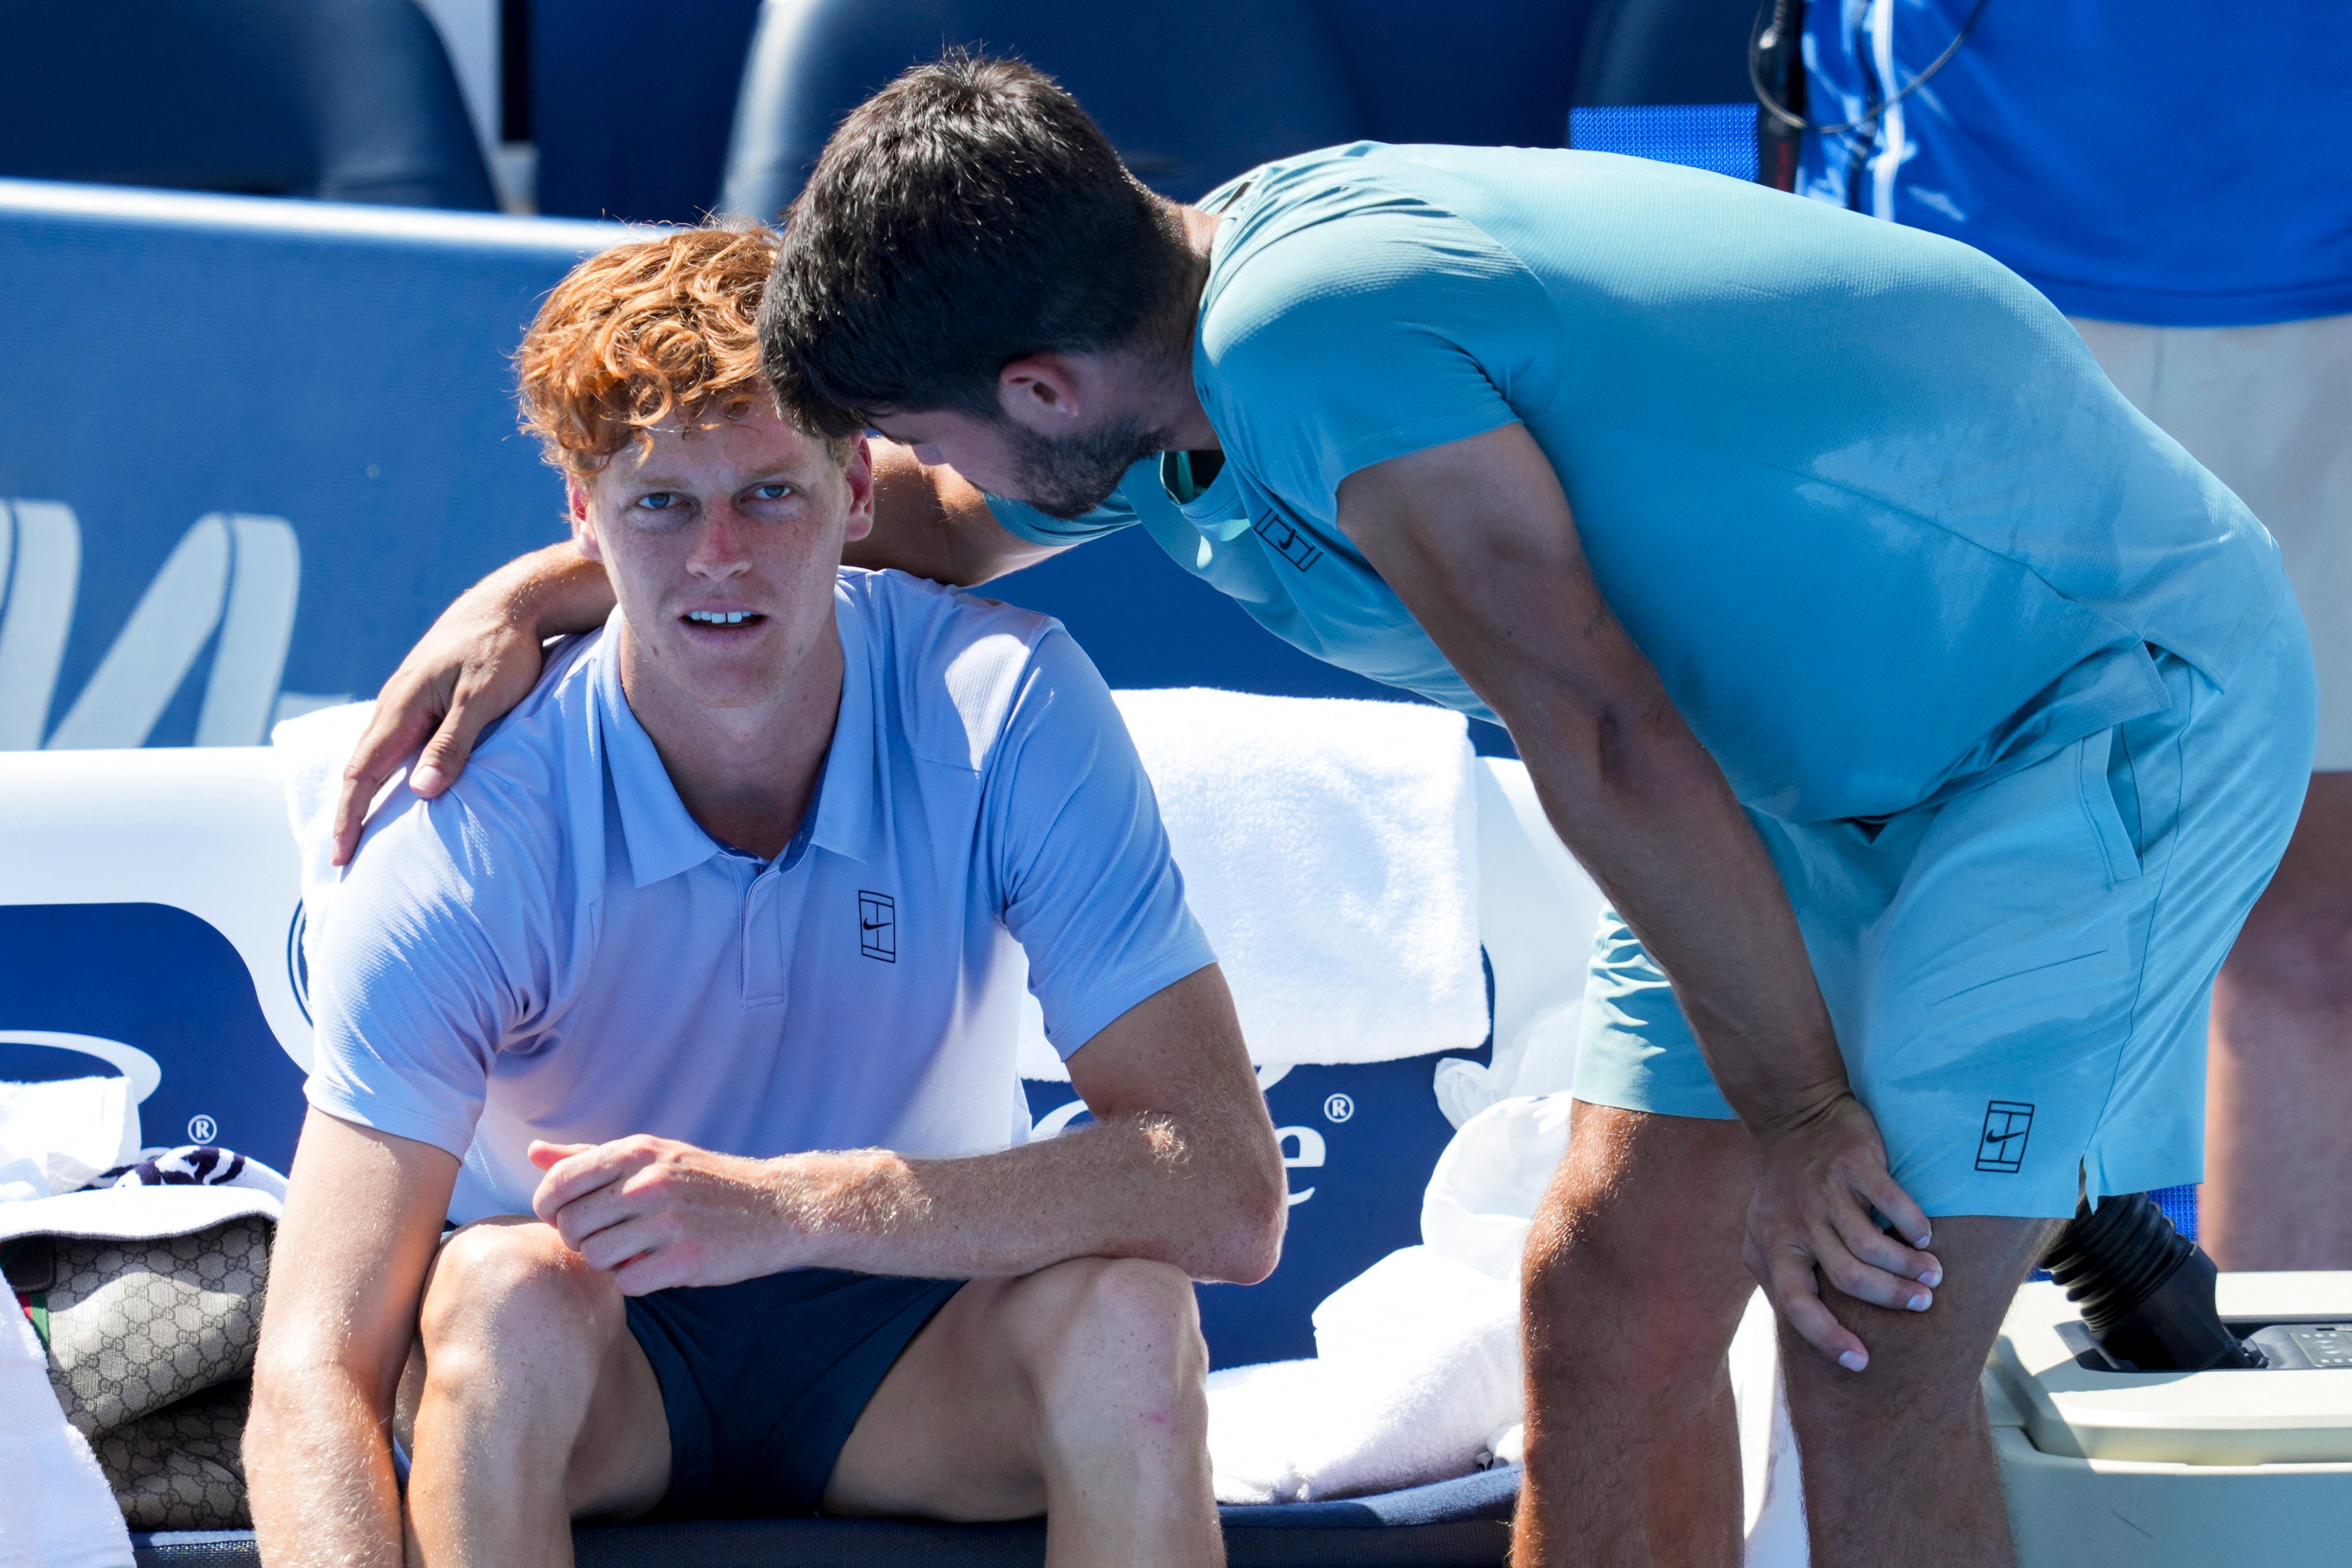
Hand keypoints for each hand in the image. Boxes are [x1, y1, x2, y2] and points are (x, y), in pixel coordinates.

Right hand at [331, 600, 546, 865]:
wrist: (513, 603)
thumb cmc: (503, 650)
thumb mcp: (484, 699)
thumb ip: (453, 744)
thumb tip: (420, 791)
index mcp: (402, 706)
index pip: (363, 773)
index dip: (350, 817)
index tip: (341, 855)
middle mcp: (396, 704)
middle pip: (363, 767)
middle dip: (350, 813)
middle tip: (344, 858)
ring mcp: (410, 699)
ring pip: (379, 754)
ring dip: (367, 793)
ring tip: (362, 832)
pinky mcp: (427, 697)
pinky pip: (398, 742)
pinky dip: (388, 771)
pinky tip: (397, 787)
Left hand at [527, 1136, 792, 1293]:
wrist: (776, 1207)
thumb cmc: (706, 1182)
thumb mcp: (652, 1156)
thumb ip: (590, 1157)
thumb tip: (534, 1152)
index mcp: (637, 1151)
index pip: (559, 1182)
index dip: (550, 1208)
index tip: (569, 1217)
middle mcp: (649, 1182)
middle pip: (571, 1225)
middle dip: (580, 1239)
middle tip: (608, 1238)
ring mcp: (669, 1220)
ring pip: (595, 1257)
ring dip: (608, 1263)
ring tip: (634, 1252)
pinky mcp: (687, 1258)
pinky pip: (628, 1283)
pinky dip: (636, 1281)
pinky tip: (657, 1267)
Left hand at [1742, 1091, 1940, 1371]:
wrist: (1792, 1116)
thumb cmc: (1785, 1187)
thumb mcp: (1767, 1232)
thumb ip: (1783, 1274)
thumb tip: (1808, 1330)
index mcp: (1772, 1247)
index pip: (1794, 1305)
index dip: (1826, 1337)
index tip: (1861, 1363)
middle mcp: (1796, 1223)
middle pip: (1848, 1277)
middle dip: (1890, 1297)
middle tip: (1921, 1303)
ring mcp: (1824, 1192)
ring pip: (1872, 1245)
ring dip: (1908, 1266)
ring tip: (1932, 1275)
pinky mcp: (1852, 1163)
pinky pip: (1890, 1201)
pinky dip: (1912, 1225)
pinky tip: (1925, 1236)